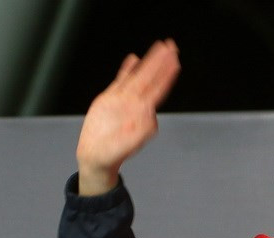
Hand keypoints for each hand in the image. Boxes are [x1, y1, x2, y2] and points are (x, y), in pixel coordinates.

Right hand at [76, 39, 180, 194]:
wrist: (97, 155)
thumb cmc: (115, 153)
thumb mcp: (130, 144)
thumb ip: (141, 130)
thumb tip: (151, 118)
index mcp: (144, 113)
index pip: (159, 88)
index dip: (166, 74)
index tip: (175, 61)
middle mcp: (137, 103)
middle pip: (151, 77)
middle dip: (162, 62)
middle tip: (172, 46)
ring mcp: (125, 99)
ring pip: (138, 76)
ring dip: (149, 61)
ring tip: (159, 47)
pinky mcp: (110, 98)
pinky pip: (121, 80)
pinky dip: (127, 69)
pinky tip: (133, 58)